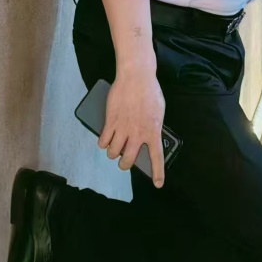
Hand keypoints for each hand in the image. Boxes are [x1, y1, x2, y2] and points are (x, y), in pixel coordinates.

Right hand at [98, 68, 165, 187]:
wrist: (136, 76)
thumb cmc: (150, 91)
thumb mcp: (158, 111)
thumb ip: (153, 126)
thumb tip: (148, 137)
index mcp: (153, 131)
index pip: (157, 157)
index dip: (157, 173)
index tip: (157, 184)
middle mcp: (137, 134)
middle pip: (128, 160)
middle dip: (124, 164)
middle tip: (124, 161)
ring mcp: (123, 128)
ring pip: (113, 153)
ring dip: (113, 153)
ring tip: (113, 149)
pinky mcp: (110, 121)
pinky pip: (103, 140)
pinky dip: (103, 143)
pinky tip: (104, 140)